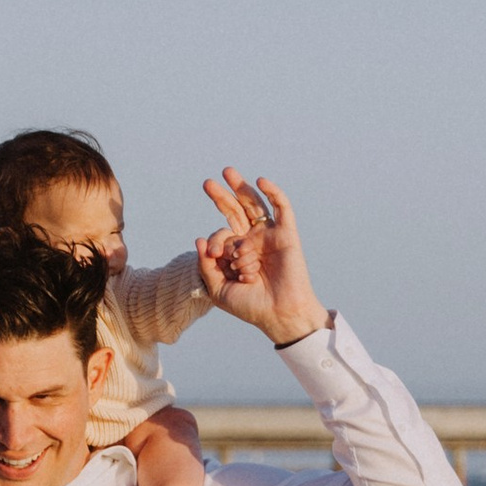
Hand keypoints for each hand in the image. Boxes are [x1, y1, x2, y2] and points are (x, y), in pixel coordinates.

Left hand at [195, 168, 326, 347]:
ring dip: (242, 188)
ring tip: (227, 172)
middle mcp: (253, 242)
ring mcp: (270, 236)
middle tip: (207, 183)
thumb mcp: (218, 289)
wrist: (278, 314)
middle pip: (236, 212)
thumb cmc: (251, 306)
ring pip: (255, 206)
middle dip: (221, 197)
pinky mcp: (287, 234)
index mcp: (237, 254)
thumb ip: (206, 267)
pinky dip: (273, 193)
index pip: (221, 236)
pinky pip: (282, 208)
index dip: (215, 242)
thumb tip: (199, 239)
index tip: (216, 256)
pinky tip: (261, 181)